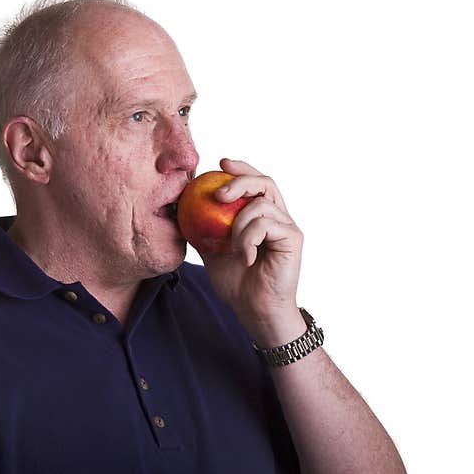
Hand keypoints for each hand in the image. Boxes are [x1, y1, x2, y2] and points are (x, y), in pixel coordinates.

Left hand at [198, 158, 304, 341]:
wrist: (254, 310)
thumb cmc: (236, 283)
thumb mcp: (210, 252)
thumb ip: (202, 229)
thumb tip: (180, 209)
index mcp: (261, 215)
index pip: (254, 181)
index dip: (240, 168)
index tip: (220, 163)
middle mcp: (278, 216)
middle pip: (264, 182)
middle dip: (239, 180)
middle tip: (217, 194)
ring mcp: (287, 226)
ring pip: (261, 205)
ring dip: (238, 223)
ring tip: (232, 247)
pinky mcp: (293, 238)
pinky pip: (265, 224)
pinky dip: (249, 239)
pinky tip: (245, 257)